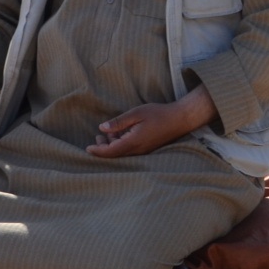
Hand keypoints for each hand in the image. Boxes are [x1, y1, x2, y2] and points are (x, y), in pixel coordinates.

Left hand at [87, 87, 216, 157]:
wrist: (181, 119)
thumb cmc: (159, 114)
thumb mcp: (136, 113)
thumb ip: (118, 122)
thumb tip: (102, 128)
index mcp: (133, 142)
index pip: (111, 152)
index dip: (98, 151)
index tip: (88, 148)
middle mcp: (138, 150)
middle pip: (115, 154)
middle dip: (103, 148)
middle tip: (97, 138)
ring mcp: (144, 150)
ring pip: (123, 153)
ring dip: (113, 145)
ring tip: (106, 134)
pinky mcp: (148, 148)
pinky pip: (130, 150)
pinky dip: (122, 144)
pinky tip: (121, 134)